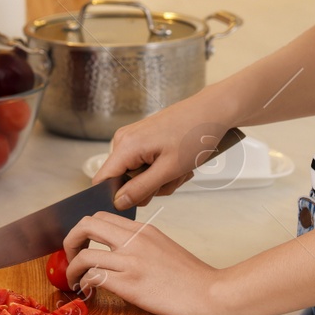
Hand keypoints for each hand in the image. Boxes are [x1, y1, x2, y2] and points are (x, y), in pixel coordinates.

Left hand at [60, 212, 226, 314]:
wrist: (210, 294)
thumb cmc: (191, 277)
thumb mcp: (164, 247)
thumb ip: (140, 243)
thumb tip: (116, 251)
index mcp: (143, 230)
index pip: (101, 217)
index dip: (84, 230)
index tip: (81, 244)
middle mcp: (135, 240)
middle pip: (86, 225)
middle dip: (70, 241)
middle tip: (70, 256)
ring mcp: (132, 262)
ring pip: (84, 255)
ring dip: (72, 269)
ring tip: (74, 281)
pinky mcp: (131, 284)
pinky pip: (94, 277)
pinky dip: (85, 283)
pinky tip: (89, 291)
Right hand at [91, 110, 230, 209]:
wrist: (212, 110)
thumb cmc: (195, 134)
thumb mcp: (169, 169)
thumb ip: (141, 189)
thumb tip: (118, 203)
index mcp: (126, 145)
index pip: (102, 180)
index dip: (115, 197)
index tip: (138, 201)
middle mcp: (124, 140)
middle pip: (123, 181)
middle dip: (149, 188)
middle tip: (172, 178)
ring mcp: (134, 139)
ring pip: (138, 175)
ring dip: (160, 180)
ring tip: (179, 168)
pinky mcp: (144, 139)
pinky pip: (146, 166)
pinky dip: (163, 170)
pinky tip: (178, 162)